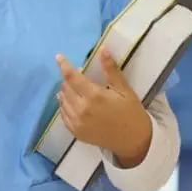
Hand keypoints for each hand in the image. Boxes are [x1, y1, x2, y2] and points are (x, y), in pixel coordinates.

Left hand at [56, 48, 152, 166]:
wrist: (133, 141)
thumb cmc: (131, 112)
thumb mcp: (124, 89)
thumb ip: (111, 70)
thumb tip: (102, 49)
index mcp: (94, 96)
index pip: (72, 77)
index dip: (64, 65)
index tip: (58, 57)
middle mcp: (82, 109)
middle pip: (66, 88)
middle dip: (68, 79)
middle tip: (76, 75)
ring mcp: (77, 123)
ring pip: (63, 101)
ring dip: (65, 91)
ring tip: (73, 87)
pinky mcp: (76, 133)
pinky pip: (63, 115)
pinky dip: (64, 106)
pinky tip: (69, 102)